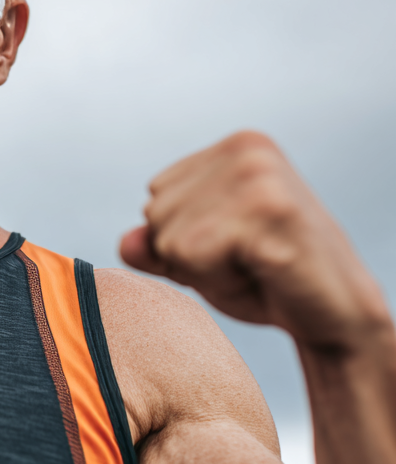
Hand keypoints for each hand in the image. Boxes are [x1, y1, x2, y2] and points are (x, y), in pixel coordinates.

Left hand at [120, 131, 388, 350]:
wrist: (337, 318)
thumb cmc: (268, 282)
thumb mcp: (199, 258)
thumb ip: (156, 245)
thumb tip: (125, 242)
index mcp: (236, 146)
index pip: (156, 195)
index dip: (186, 238)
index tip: (239, 245)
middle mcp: (247, 150)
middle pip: (157, 216)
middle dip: (192, 256)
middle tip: (250, 260)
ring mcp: (259, 177)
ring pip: (170, 239)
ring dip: (207, 271)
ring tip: (257, 266)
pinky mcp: (268, 212)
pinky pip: (192, 256)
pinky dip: (220, 280)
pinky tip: (264, 274)